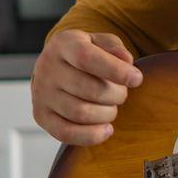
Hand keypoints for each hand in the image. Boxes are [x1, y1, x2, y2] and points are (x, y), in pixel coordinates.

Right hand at [31, 29, 142, 145]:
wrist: (56, 64)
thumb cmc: (87, 53)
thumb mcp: (102, 42)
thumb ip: (116, 48)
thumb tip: (126, 61)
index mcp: (64, 44)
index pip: (86, 58)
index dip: (115, 70)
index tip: (137, 79)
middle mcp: (47, 68)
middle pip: (88, 89)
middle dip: (116, 95)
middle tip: (122, 93)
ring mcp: (41, 93)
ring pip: (80, 113)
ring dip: (106, 114)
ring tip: (112, 107)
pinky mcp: (41, 115)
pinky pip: (65, 133)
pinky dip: (90, 136)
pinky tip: (106, 129)